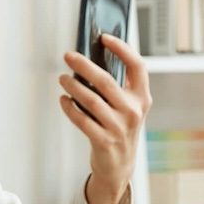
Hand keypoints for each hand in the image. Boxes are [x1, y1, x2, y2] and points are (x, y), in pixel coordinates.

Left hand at [59, 34, 151, 203]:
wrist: (119, 166)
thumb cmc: (119, 129)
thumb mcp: (126, 107)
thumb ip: (116, 87)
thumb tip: (90, 60)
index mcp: (141, 98)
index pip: (137, 66)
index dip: (122, 49)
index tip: (104, 37)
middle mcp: (133, 111)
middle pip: (106, 81)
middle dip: (84, 65)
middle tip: (68, 55)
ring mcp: (119, 127)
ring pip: (91, 100)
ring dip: (72, 86)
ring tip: (62, 78)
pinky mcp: (104, 141)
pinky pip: (81, 120)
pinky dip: (69, 107)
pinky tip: (63, 99)